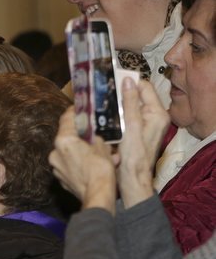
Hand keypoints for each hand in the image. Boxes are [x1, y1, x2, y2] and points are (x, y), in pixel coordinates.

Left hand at [49, 107, 116, 211]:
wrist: (97, 195)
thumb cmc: (100, 170)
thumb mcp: (102, 146)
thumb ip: (94, 137)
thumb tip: (93, 135)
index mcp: (63, 141)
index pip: (66, 119)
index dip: (73, 112)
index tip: (78, 108)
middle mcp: (54, 153)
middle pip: (66, 137)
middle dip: (79, 134)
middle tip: (91, 131)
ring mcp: (56, 167)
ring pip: (68, 152)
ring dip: (80, 150)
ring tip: (97, 151)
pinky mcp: (60, 178)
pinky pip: (69, 165)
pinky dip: (78, 162)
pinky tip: (92, 164)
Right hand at [116, 77, 168, 207]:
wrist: (132, 179)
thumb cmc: (133, 157)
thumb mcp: (130, 127)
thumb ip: (129, 103)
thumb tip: (128, 81)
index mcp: (157, 113)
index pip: (144, 86)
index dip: (128, 81)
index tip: (111, 79)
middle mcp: (154, 116)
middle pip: (136, 95)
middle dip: (120, 92)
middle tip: (103, 91)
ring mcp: (146, 123)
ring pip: (129, 105)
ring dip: (116, 103)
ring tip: (101, 103)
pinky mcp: (137, 130)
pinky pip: (126, 115)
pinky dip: (116, 113)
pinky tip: (105, 116)